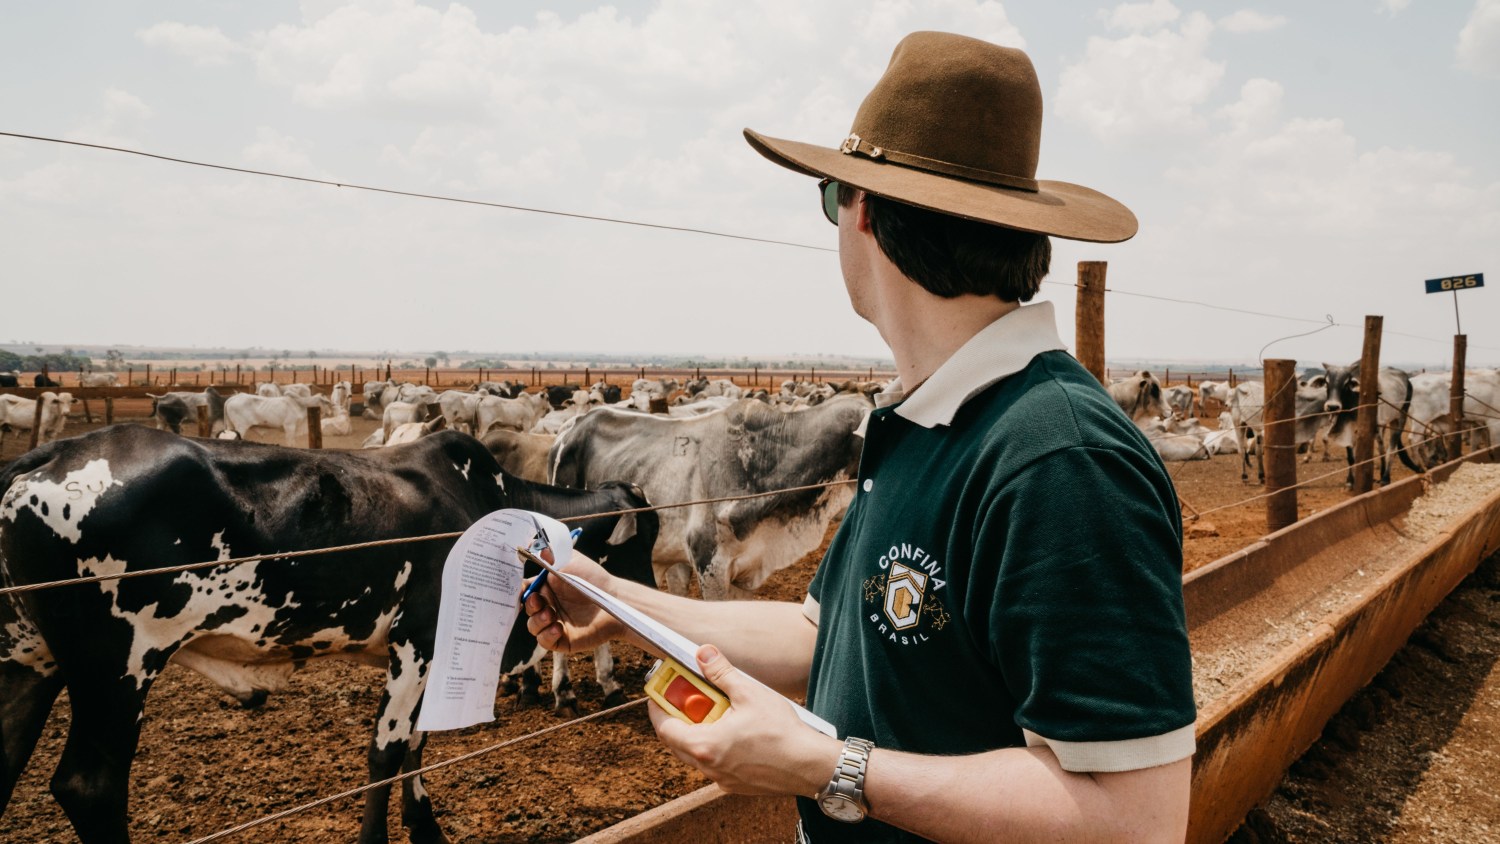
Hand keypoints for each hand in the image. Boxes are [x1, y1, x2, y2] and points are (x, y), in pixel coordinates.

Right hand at [522, 553, 624, 653]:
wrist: (615, 600)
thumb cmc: (594, 578)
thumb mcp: (572, 561)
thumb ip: (553, 556)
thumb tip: (536, 548)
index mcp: (546, 587)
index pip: (524, 589)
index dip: (517, 590)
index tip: (519, 589)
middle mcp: (548, 605)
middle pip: (527, 608)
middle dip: (529, 605)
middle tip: (539, 601)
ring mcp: (554, 623)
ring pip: (533, 626)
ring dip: (537, 620)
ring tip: (550, 614)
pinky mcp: (562, 639)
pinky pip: (545, 641)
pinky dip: (546, 635)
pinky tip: (557, 628)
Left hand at [649, 644, 840, 796]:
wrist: (810, 765)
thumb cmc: (782, 732)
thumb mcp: (749, 693)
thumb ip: (720, 672)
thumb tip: (703, 653)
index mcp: (704, 745)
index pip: (664, 728)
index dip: (658, 708)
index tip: (661, 693)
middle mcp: (708, 767)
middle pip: (677, 742)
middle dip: (679, 718)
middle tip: (690, 698)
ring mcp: (722, 780)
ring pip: (697, 754)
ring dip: (699, 732)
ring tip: (719, 712)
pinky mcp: (736, 786)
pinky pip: (715, 764)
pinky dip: (716, 747)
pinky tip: (736, 732)